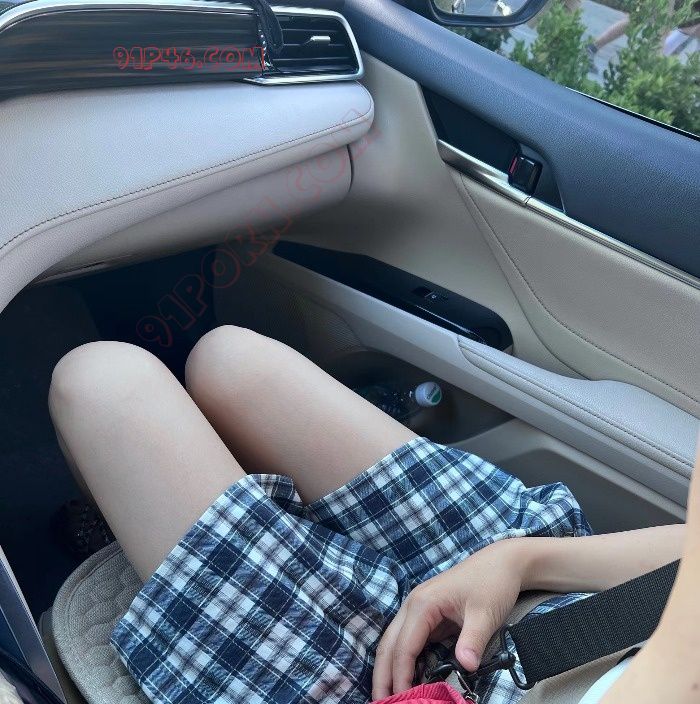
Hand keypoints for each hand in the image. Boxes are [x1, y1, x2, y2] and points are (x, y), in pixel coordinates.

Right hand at [372, 539, 526, 699]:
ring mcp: (419, 608)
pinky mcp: (428, 614)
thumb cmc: (491, 583)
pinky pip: (410, 640)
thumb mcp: (485, 613)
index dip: (401, 676)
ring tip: (390, 696)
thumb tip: (465, 667)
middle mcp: (413, 605)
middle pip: (389, 644)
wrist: (501, 563)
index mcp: (422, 603)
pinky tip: (409, 678)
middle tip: (381, 703)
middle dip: (383, 676)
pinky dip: (405, 660)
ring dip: (390, 668)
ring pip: (395, 642)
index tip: (402, 700)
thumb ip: (472, 641)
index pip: (403, 647)